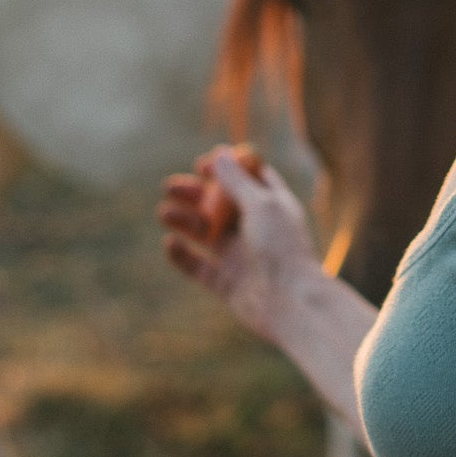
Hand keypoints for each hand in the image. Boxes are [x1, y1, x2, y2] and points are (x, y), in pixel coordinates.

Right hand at [159, 147, 323, 347]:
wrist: (291, 302)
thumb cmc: (282, 248)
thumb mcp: (261, 205)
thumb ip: (238, 182)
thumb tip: (219, 154)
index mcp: (273, 208)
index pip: (248, 181)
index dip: (226, 170)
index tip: (202, 164)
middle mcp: (257, 231)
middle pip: (220, 207)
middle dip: (195, 195)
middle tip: (170, 186)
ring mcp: (241, 258)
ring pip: (206, 234)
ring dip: (184, 221)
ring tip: (164, 212)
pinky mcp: (227, 284)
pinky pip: (199, 267)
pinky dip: (183, 256)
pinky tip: (170, 243)